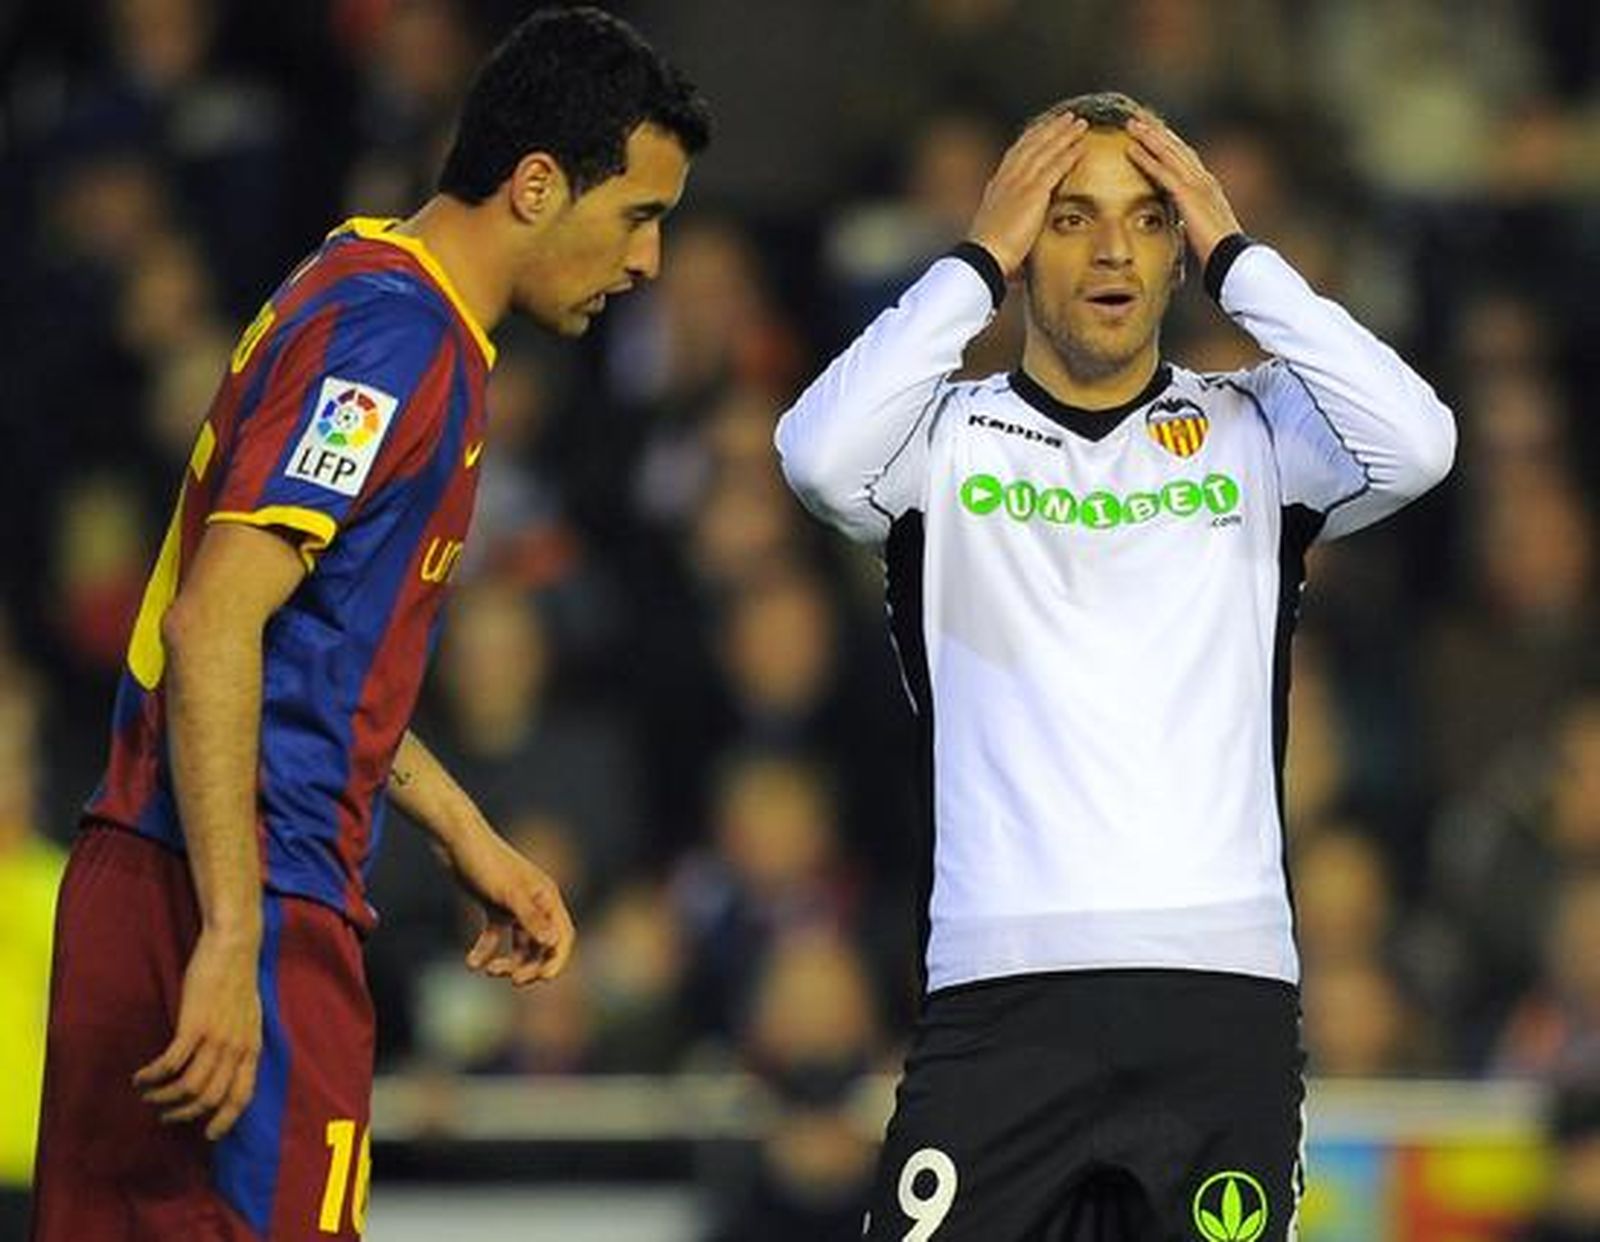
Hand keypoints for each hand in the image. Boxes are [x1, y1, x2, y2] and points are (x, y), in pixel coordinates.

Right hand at [133, 927, 262, 1140]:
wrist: (233, 947)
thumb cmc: (237, 980)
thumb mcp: (248, 1017)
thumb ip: (240, 1043)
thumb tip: (227, 1067)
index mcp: (251, 1048)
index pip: (242, 1096)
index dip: (225, 1120)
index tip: (208, 1135)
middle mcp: (237, 1048)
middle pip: (210, 1099)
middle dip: (184, 1113)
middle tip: (166, 1114)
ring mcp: (216, 1038)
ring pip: (188, 1087)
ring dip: (164, 1098)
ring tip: (148, 1095)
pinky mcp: (194, 1025)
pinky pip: (170, 1064)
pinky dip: (152, 1076)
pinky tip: (141, 1077)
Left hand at [448, 827, 575, 984]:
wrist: (455, 840)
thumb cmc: (485, 861)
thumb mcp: (507, 893)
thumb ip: (531, 918)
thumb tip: (553, 942)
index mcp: (546, 897)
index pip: (563, 935)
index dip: (557, 959)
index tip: (543, 978)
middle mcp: (535, 903)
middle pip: (542, 946)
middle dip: (530, 965)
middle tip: (512, 979)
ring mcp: (514, 906)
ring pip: (520, 945)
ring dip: (508, 962)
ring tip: (489, 971)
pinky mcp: (494, 907)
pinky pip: (495, 938)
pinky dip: (486, 951)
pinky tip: (472, 963)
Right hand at [966, 112, 1090, 278]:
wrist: (984, 256)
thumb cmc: (989, 251)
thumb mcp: (994, 228)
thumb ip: (1004, 218)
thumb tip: (1009, 221)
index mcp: (998, 186)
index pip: (1017, 154)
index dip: (1032, 139)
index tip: (1044, 129)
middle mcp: (1008, 179)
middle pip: (1032, 145)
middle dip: (1051, 129)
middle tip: (1067, 117)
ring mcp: (1020, 184)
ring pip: (1045, 151)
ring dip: (1064, 135)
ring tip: (1080, 124)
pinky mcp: (1033, 193)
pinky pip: (1055, 168)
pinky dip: (1069, 154)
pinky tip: (1081, 145)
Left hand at [1124, 113, 1242, 269]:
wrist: (1231, 256)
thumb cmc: (1218, 248)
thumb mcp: (1202, 227)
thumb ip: (1192, 217)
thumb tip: (1183, 219)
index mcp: (1208, 185)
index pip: (1185, 156)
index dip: (1169, 141)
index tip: (1154, 129)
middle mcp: (1203, 179)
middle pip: (1176, 146)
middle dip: (1158, 129)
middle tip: (1139, 115)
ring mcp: (1197, 185)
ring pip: (1169, 153)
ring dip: (1149, 136)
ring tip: (1131, 123)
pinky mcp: (1188, 195)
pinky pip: (1162, 172)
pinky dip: (1146, 159)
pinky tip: (1131, 149)